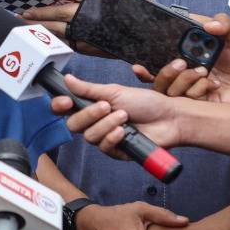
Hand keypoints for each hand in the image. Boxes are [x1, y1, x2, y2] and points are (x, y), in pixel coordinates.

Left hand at [22, 0, 150, 56]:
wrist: (158, 34)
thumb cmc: (140, 5)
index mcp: (92, 10)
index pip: (61, 9)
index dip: (42, 10)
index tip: (26, 8)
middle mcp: (89, 27)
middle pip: (56, 23)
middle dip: (36, 21)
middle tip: (18, 18)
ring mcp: (90, 39)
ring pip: (60, 34)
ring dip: (41, 30)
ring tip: (25, 26)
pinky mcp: (93, 48)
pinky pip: (70, 44)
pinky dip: (56, 39)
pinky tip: (44, 35)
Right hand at [51, 75, 182, 156]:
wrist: (169, 118)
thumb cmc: (146, 103)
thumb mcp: (115, 91)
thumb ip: (89, 89)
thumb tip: (67, 78)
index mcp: (92, 106)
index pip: (66, 109)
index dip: (60, 106)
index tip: (65, 101)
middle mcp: (95, 123)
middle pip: (73, 125)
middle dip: (89, 114)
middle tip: (106, 106)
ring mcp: (105, 137)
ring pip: (89, 137)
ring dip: (106, 124)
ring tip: (124, 116)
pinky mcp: (116, 151)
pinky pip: (103, 147)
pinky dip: (112, 137)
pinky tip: (123, 131)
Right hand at [132, 14, 229, 104]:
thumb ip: (224, 25)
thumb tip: (209, 24)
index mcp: (188, 57)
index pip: (159, 61)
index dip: (145, 63)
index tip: (139, 62)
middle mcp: (186, 74)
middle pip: (159, 79)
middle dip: (163, 71)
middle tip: (179, 62)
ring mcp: (193, 90)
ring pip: (170, 91)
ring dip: (183, 80)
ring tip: (202, 71)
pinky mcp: (203, 104)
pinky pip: (188, 100)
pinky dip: (198, 90)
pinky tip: (213, 84)